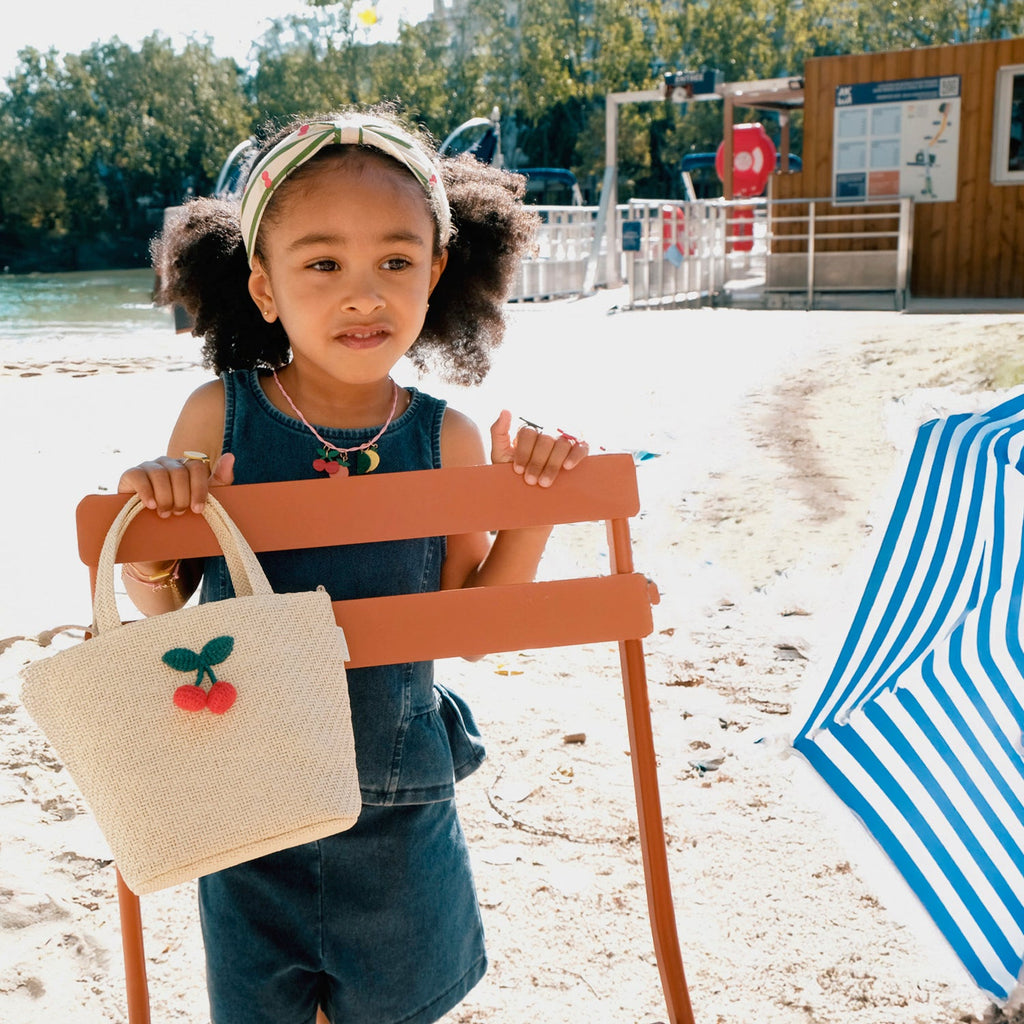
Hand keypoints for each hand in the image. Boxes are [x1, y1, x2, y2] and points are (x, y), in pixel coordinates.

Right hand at [117, 452, 234, 517]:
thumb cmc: (182, 508)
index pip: (197, 467)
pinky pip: (139, 477)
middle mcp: (169, 462)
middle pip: (179, 473)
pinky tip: (151, 505)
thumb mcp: (205, 497)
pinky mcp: (131, 473)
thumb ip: (221, 478)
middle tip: (179, 512)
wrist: (152, 522)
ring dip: (165, 497)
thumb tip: (230, 456)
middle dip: (181, 497)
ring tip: (165, 513)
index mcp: (187, 465)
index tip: (198, 509)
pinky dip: (146, 492)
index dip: (199, 489)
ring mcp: (149, 466)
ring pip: (160, 475)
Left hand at [489, 410, 587, 486]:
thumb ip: (498, 432)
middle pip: (546, 439)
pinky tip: (567, 467)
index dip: (523, 452)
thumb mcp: (501, 453)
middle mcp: (549, 430)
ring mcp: (566, 438)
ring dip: (552, 464)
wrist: (530, 491)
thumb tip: (505, 410)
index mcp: (530, 430)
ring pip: (562, 444)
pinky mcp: (581, 447)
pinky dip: (575, 456)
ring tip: (544, 482)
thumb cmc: (514, 470)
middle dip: (537, 462)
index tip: (518, 470)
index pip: (529, 433)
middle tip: (531, 481)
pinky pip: (581, 447)